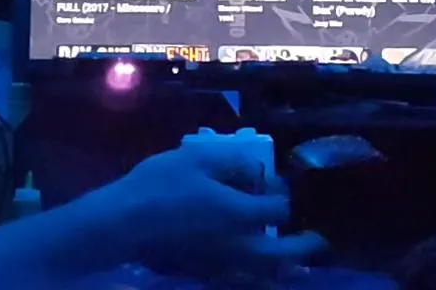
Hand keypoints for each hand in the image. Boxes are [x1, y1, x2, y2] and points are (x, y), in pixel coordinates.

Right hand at [105, 143, 326, 279]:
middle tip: (316, 243)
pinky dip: (257, 282)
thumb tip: (256, 172)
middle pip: (282, 255)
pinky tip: (257, 277)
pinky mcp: (203, 277)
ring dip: (285, 270)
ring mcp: (220, 267)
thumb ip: (232, 162)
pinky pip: (241, 284)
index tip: (273, 185)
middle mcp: (237, 246)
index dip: (281, 196)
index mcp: (238, 213)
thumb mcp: (196, 158)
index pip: (278, 210)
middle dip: (303, 248)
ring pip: (264, 277)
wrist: (119, 225)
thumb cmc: (157, 186)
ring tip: (296, 266)